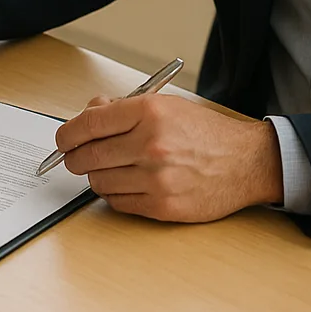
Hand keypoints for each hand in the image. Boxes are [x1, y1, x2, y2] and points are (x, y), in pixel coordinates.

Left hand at [55, 93, 283, 221]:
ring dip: (97, 177)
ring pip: (99, 182)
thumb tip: (88, 115)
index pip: (88, 124)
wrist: (246, 162)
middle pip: (87, 156)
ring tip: (111, 169)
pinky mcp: (162, 205)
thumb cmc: (205, 133)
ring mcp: (156, 178)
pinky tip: (127, 184)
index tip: (64, 140)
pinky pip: (118, 203)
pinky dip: (115, 195)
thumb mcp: (166, 105)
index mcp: (149, 112)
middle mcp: (151, 144)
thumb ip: (123, 109)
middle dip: (75, 158)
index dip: (68, 134)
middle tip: (77, 158)